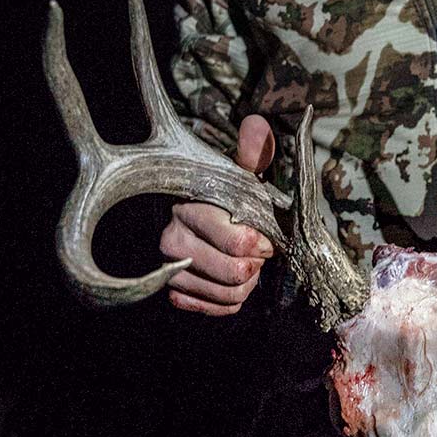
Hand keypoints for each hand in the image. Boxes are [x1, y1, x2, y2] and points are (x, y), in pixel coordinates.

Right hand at [160, 115, 275, 313]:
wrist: (199, 222)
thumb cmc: (225, 197)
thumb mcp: (239, 173)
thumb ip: (252, 153)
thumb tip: (257, 127)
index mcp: (191, 209)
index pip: (239, 241)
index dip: (263, 243)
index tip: (266, 236)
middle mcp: (172, 240)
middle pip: (234, 273)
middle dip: (256, 265)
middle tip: (256, 253)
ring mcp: (170, 269)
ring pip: (228, 294)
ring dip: (248, 284)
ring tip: (246, 265)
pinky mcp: (174, 293)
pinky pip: (216, 309)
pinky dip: (233, 300)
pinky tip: (234, 283)